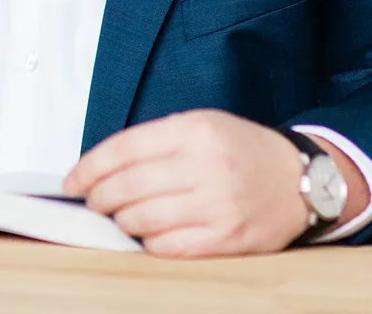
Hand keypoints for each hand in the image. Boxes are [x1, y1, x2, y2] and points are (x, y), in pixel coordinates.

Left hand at [64, 109, 348, 256]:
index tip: (73, 180)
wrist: (298, 178)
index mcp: (193, 130)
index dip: (89, 167)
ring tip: (118, 216)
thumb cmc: (243, 149)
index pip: (123, 149)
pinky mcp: (227, 239)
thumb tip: (105, 166)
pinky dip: (148, 242)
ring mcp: (217, 205)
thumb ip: (156, 141)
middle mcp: (205, 166)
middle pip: (128, 186)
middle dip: (99, 197)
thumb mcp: (200, 124)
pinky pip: (170, 247)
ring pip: (144, 220)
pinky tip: (146, 234)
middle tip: (91, 201)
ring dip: (120, 221)